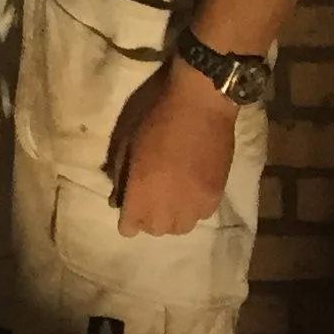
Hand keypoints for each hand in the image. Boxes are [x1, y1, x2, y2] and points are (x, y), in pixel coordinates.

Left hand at [106, 61, 236, 236]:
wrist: (200, 104)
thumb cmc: (156, 115)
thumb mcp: (127, 141)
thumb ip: (120, 174)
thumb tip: (117, 200)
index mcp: (143, 189)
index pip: (131, 226)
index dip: (127, 221)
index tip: (127, 212)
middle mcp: (169, 205)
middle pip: (155, 230)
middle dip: (147, 219)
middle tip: (147, 199)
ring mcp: (195, 204)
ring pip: (180, 228)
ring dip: (171, 218)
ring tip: (169, 199)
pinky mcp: (216, 197)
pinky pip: (201, 216)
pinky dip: (192, 210)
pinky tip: (190, 193)